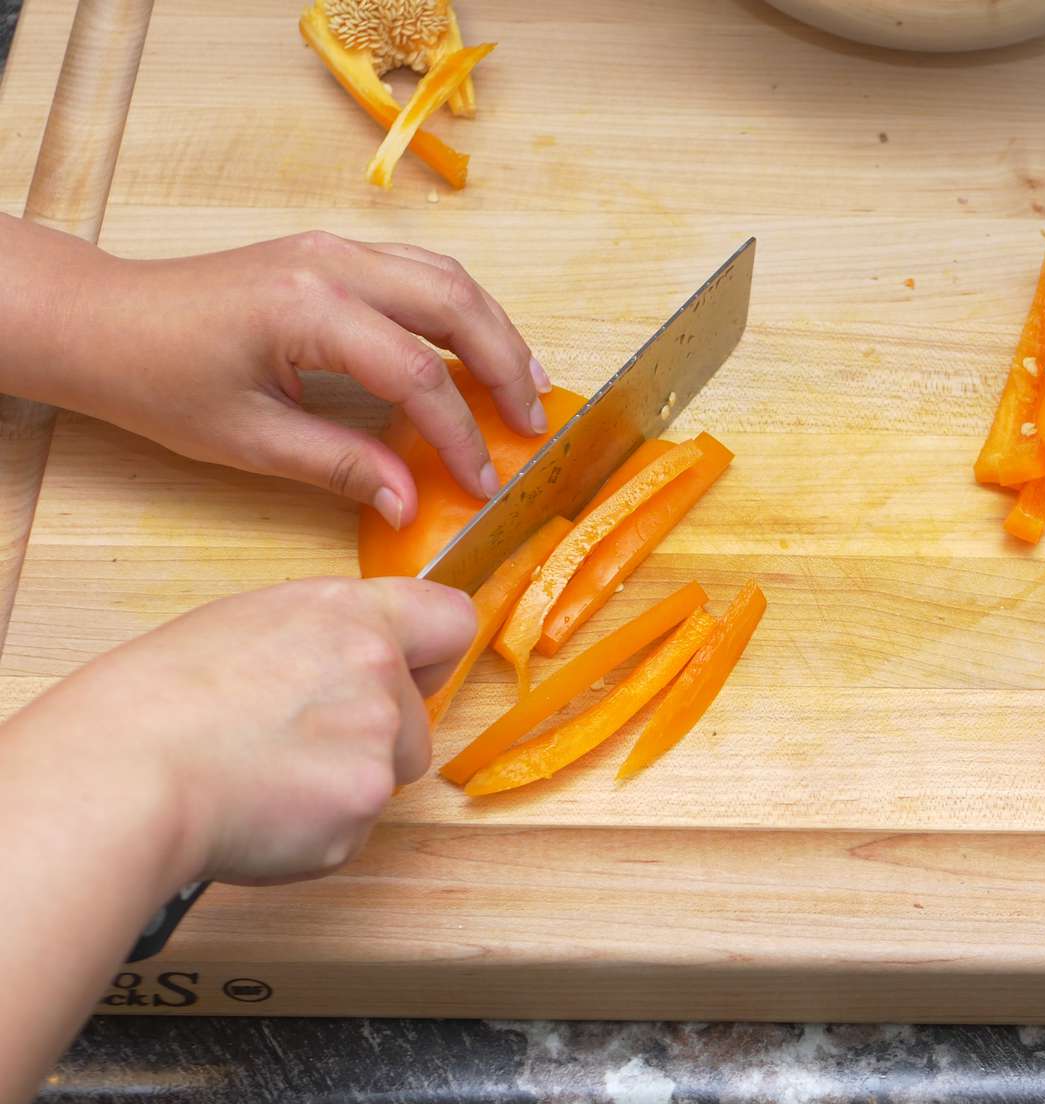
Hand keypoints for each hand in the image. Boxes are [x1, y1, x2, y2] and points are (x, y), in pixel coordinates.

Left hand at [0, 218, 549, 529]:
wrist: (102, 320)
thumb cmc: (159, 378)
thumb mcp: (249, 439)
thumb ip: (341, 464)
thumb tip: (410, 504)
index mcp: (308, 309)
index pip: (416, 373)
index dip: (460, 433)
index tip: (483, 479)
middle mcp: (332, 264)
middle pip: (454, 304)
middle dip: (506, 365)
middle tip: (532, 424)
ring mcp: (334, 249)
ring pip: (446, 276)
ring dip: (494, 330)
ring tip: (526, 385)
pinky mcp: (332, 253)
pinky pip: (420, 271)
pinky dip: (462, 310)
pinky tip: (479, 348)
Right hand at [1, 577, 473, 885]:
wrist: (124, 772)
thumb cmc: (156, 697)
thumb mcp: (248, 625)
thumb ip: (323, 639)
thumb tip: (347, 661)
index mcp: (350, 613)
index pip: (452, 620)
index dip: (431, 655)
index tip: (409, 673)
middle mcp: (378, 671)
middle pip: (420, 718)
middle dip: (376, 737)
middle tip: (295, 743)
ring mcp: (377, 744)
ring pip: (389, 776)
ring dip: (346, 784)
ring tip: (265, 777)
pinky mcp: (360, 810)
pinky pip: (354, 827)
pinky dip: (316, 830)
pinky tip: (259, 812)